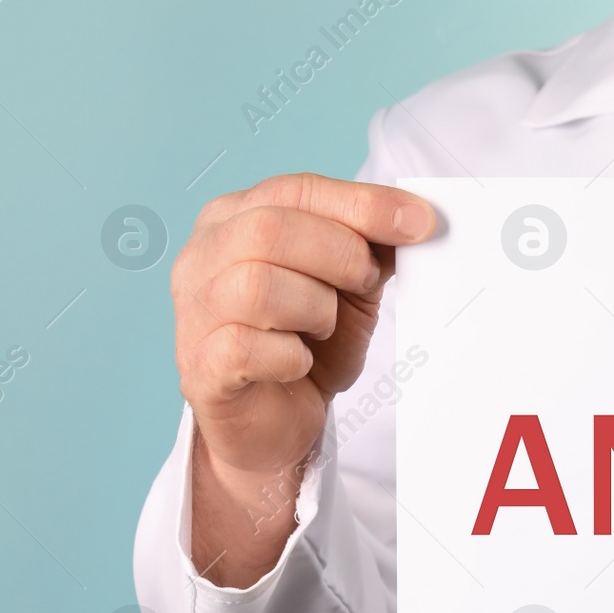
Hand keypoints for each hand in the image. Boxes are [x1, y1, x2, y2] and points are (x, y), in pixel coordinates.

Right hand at [171, 173, 435, 583]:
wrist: (278, 422)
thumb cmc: (308, 343)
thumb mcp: (351, 286)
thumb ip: (372, 246)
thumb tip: (415, 217)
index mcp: (235, 218)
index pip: (297, 190)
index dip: (362, 204)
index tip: (420, 222)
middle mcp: (201, 256)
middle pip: (271, 230)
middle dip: (340, 256)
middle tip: (365, 285)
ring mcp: (192, 312)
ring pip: (256, 286)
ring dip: (314, 308)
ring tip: (323, 328)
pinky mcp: (199, 367)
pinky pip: (246, 346)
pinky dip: (291, 356)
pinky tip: (299, 363)